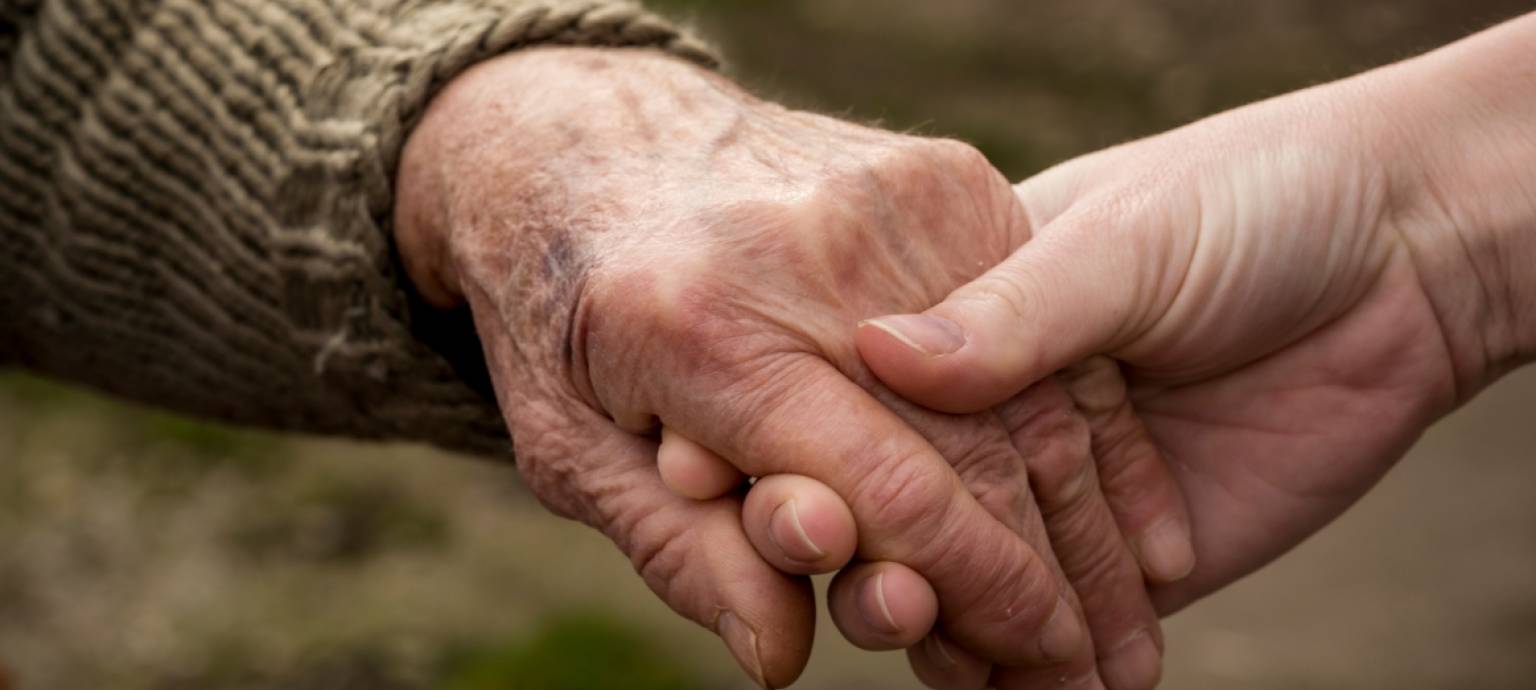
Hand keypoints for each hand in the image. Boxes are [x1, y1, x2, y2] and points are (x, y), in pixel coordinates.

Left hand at [393, 47, 1180, 687]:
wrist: (573, 133)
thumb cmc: (558, 310)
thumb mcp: (571, 446)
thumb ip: (680, 552)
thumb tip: (785, 655)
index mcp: (704, 332)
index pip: (886, 488)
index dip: (978, 592)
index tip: (1038, 663)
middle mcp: (807, 254)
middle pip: (974, 445)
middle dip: (1046, 574)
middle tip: (1091, 667)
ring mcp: (883, 198)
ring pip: (1019, 383)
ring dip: (1084, 513)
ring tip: (1126, 610)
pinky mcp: (933, 174)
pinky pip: (1033, 315)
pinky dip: (1081, 415)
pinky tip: (1126, 507)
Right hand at [857, 13, 1535, 611]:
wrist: (1415, 260)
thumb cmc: (1255, 201)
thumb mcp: (1127, 240)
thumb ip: (1013, 312)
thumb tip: (876, 351)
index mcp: (967, 316)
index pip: (866, 404)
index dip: (830, 458)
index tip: (800, 508)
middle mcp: (1000, 412)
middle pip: (904, 508)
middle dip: (886, 559)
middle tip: (894, 598)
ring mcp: (1065, 494)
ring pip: (975, 583)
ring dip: (953, 630)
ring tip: (957, 657)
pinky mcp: (1140, 563)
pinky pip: (1070, 629)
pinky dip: (1036, 672)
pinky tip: (1021, 689)